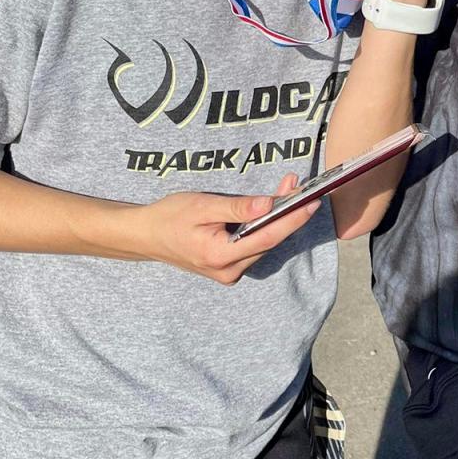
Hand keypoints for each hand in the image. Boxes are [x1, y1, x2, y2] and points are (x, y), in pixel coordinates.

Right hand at [127, 173, 319, 283]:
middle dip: (288, 213)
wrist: (146, 236)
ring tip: (288, 191)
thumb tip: (268, 204)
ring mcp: (229, 273)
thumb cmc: (170, 216)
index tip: (311, 201)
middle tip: (299, 185)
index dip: (293, 218)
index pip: (268, 236)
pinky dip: (265, 227)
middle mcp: (229, 271)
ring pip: (264, 244)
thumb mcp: (202, 205)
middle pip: (270, 240)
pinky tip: (270, 209)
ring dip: (278, 219)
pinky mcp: (229, 268)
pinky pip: (255, 246)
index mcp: (220, 255)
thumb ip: (237, 207)